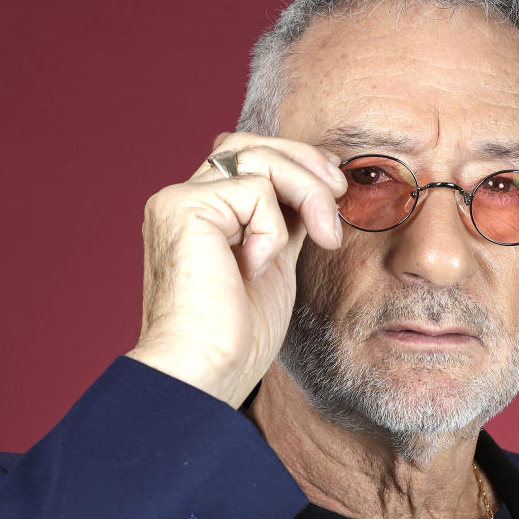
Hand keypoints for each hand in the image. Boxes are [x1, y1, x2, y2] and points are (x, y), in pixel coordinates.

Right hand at [126, 132, 346, 406]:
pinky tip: (258, 267)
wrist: (203, 374)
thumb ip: (285, 224)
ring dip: (306, 190)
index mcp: (202, 214)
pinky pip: (254, 190)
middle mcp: (183, 200)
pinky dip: (273, 227)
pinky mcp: (182, 208)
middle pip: (251, 144)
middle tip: (340, 195)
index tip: (336, 192)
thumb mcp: (274, 266)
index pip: (250, 158)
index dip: (298, 164)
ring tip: (324, 236)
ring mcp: (178, 201)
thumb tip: (320, 189)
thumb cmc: (236, 339)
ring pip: (257, 157)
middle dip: (306, 161)